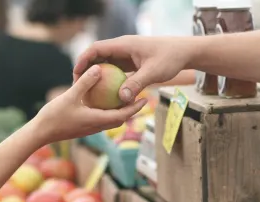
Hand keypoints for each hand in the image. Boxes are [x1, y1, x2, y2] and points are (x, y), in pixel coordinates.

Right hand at [34, 65, 147, 144]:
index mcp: (98, 120)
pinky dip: (108, 110)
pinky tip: (104, 100)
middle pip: (120, 118)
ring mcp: (90, 128)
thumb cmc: (54, 116)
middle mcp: (97, 126)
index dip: (135, 108)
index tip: (145, 99)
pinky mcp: (84, 127)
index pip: (123, 115)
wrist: (40, 133)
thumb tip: (99, 68)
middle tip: (141, 97)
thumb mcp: (70, 96)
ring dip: (120, 111)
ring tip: (126, 98)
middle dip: (132, 109)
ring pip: (111, 119)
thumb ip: (85, 83)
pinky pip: (101, 118)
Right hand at [73, 36, 192, 103]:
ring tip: (88, 92)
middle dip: (86, 70)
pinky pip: (116, 71)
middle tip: (78, 86)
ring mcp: (127, 56)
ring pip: (106, 64)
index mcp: (124, 45)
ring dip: (97, 76)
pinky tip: (106, 95)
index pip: (96, 49)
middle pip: (98, 57)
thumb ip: (136, 84)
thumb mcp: (153, 72)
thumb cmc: (170, 58)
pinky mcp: (131, 63)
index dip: (83, 60)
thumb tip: (121, 99)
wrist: (184, 53)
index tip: (75, 74)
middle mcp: (123, 48)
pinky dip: (109, 81)